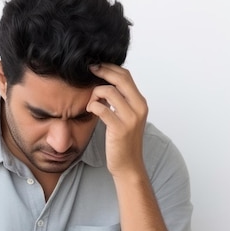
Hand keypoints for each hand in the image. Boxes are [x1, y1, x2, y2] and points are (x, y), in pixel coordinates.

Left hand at [86, 64, 147, 178]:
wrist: (128, 165)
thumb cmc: (124, 141)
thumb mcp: (127, 116)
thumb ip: (121, 100)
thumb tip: (105, 81)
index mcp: (141, 102)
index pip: (126, 75)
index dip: (110, 67)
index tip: (96, 65)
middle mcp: (139, 107)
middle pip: (120, 78)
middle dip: (102, 71)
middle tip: (88, 71)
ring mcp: (130, 118)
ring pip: (109, 91)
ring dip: (94, 93)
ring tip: (91, 103)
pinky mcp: (119, 128)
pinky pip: (102, 108)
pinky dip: (92, 106)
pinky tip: (90, 111)